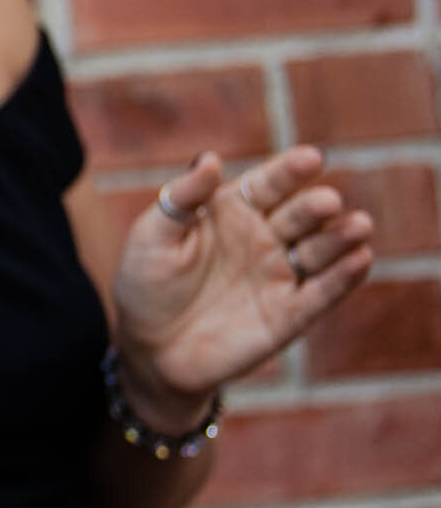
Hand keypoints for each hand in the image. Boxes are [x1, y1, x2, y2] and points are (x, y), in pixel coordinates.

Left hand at [114, 147, 375, 410]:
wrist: (148, 349)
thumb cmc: (146, 284)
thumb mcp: (151, 236)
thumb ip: (182, 199)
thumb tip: (209, 158)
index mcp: (234, 210)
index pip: (268, 184)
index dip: (289, 171)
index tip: (310, 159)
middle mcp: (265, 237)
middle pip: (300, 215)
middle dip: (316, 207)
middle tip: (328, 202)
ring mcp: (280, 275)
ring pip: (320, 251)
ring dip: (342, 238)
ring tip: (358, 226)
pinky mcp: (291, 314)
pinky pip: (322, 294)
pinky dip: (343, 278)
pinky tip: (360, 260)